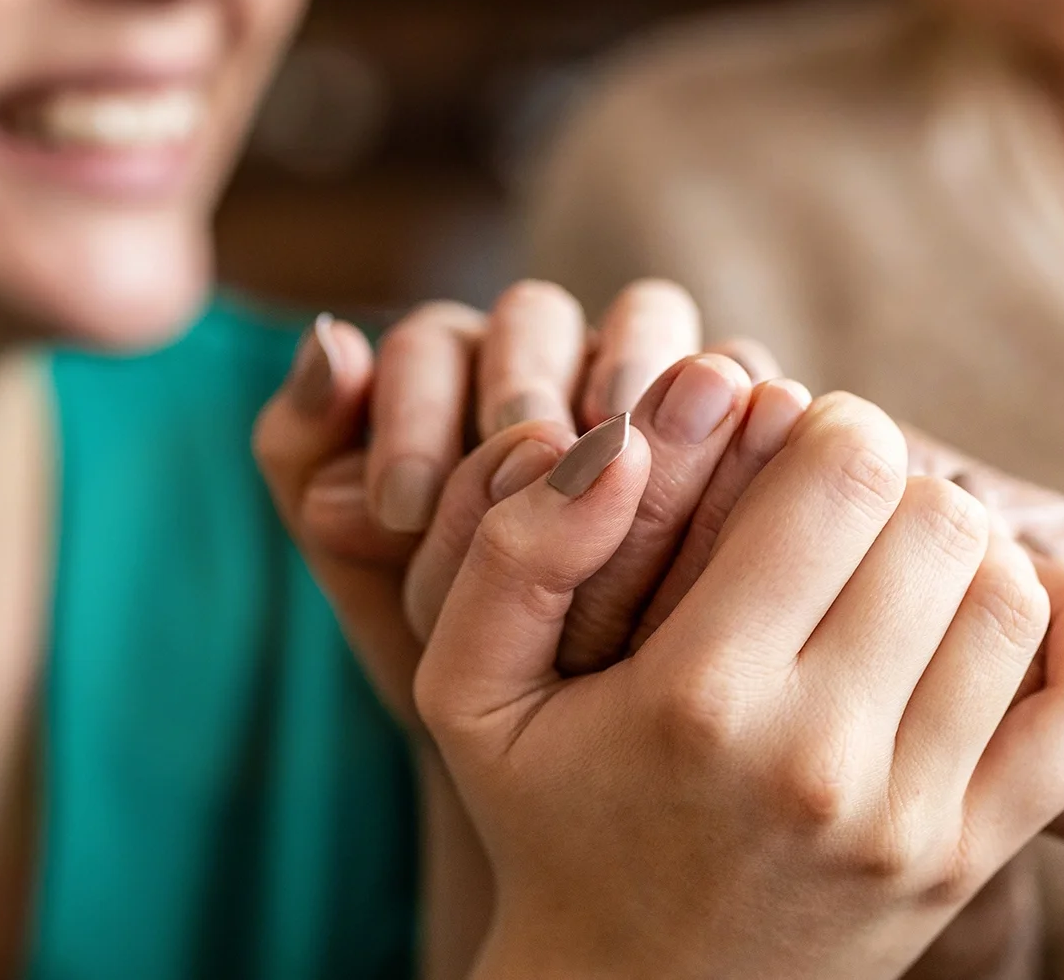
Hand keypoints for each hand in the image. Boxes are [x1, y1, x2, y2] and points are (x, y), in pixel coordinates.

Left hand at [255, 279, 782, 722]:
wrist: (574, 745)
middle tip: (514, 466)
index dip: (413, 413)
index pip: (432, 346)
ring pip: (651, 328)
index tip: (399, 507)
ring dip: (632, 385)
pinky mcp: (748, 415)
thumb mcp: (370, 576)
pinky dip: (730, 428)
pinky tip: (718, 498)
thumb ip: (314, 464)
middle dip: (520, 391)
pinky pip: (747, 389)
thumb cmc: (454, 650)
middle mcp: (559, 357)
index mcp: (458, 373)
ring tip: (618, 470)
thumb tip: (331, 346)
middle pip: (540, 318)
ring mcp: (658, 378)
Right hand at [419, 395, 1063, 978]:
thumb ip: (518, 551)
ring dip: (968, 548)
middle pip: (940, 519)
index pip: (842, 472)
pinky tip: (1020, 597)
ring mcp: (911, 822)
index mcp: (700, 697)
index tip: (788, 448)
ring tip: (898, 563)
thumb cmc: (550, 820)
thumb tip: (617, 438)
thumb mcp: (470, 692)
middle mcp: (818, 760)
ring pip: (1012, 595)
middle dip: (894, 480)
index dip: (826, 423)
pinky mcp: (969, 863)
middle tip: (841, 506)